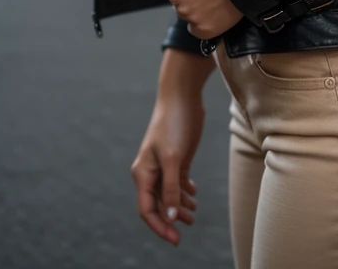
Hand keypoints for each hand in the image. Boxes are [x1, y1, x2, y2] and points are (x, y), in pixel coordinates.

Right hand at [131, 91, 202, 246]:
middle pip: (158, 204)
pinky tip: (193, 195)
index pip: (147, 209)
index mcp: (143, 173)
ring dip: (180, 207)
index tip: (175, 239)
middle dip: (171, 219)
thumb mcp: (173, 159)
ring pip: (170, 194)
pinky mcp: (177, 158)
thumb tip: (171, 218)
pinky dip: (185, 191)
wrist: (182, 97)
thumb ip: (172, 189)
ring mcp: (164, 165)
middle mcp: (151, 171)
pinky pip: (178, 182)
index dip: (159, 226)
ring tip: (194, 215)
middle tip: (187, 229)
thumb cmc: (173, 125)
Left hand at [164, 0, 243, 37]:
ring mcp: (194, 20)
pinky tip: (216, 13)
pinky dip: (206, 25)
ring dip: (201, 12)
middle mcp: (181, 8)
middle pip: (184, 7)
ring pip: (193, 18)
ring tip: (217, 1)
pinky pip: (201, 31)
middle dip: (194, 0)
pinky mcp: (207, 31)